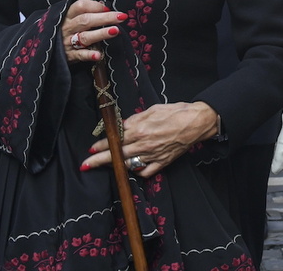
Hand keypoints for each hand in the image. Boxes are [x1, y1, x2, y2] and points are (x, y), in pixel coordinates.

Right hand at [61, 0, 127, 63]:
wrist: (44, 49)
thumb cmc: (64, 30)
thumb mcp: (69, 18)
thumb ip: (84, 12)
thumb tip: (104, 7)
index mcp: (67, 15)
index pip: (80, 6)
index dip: (95, 6)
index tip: (108, 7)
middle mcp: (67, 27)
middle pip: (86, 20)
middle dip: (105, 18)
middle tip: (121, 17)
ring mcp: (67, 42)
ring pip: (85, 37)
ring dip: (100, 33)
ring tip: (115, 31)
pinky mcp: (69, 56)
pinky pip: (80, 55)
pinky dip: (89, 55)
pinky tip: (98, 55)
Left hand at [81, 101, 217, 177]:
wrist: (196, 122)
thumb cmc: (176, 113)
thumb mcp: (152, 110)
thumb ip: (135, 119)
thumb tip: (122, 125)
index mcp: (140, 129)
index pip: (115, 139)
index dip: (101, 144)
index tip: (91, 148)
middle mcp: (144, 144)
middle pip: (117, 154)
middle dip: (99, 160)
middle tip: (86, 165)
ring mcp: (153, 155)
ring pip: (129, 165)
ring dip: (116, 166)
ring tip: (108, 166)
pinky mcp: (163, 162)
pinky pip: (145, 171)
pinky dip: (138, 171)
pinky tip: (133, 168)